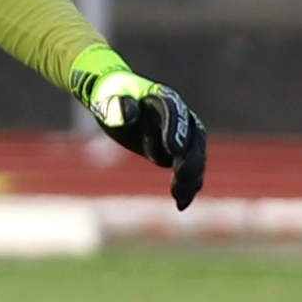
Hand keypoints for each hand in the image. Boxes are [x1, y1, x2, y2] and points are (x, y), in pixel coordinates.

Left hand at [69, 45, 206, 208]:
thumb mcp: (105, 101)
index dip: (176, 130)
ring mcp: (181, 134)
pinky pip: (189, 168)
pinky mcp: (177, 151)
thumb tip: (126, 113)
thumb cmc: (109, 98)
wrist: (114, 101)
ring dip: (191, 176)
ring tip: (179, 196)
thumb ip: (115, 107)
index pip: (174, 111)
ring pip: (196, 155)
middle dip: (191, 157)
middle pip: (193, 136)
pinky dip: (188, 185)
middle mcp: (178, 115)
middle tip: (181, 176)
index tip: (174, 151)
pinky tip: (181, 203)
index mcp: (161, 97)